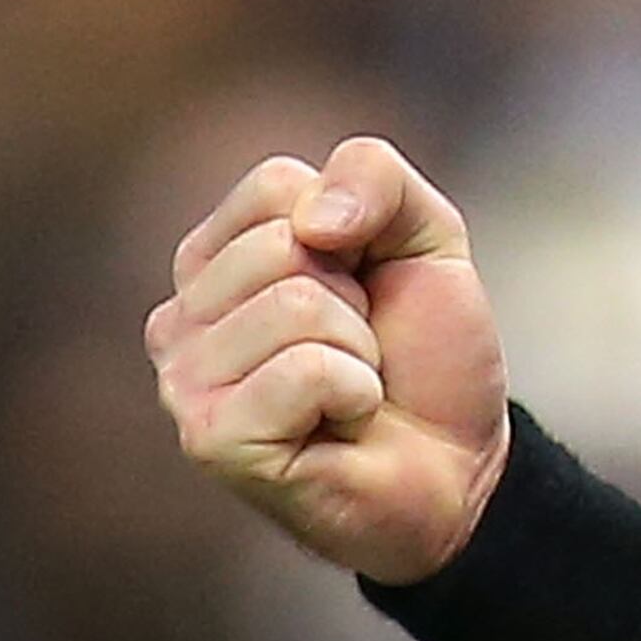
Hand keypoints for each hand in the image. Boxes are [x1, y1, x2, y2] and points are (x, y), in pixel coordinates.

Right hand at [149, 135, 511, 584]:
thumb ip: (375, 175)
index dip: (355, 229)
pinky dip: (354, 392)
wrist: (459, 464)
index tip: (364, 285)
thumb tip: (312, 220)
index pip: (274, 185)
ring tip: (351, 390)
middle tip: (359, 349)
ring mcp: (184, 383)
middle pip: (282, 243)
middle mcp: (181, 319)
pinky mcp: (210, 439)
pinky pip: (304, 369)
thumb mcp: (424, 234)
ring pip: (293, 304)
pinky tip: (341, 426)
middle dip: (354, 295)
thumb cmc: (426, 354)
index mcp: (216, 260)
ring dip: (358, 350)